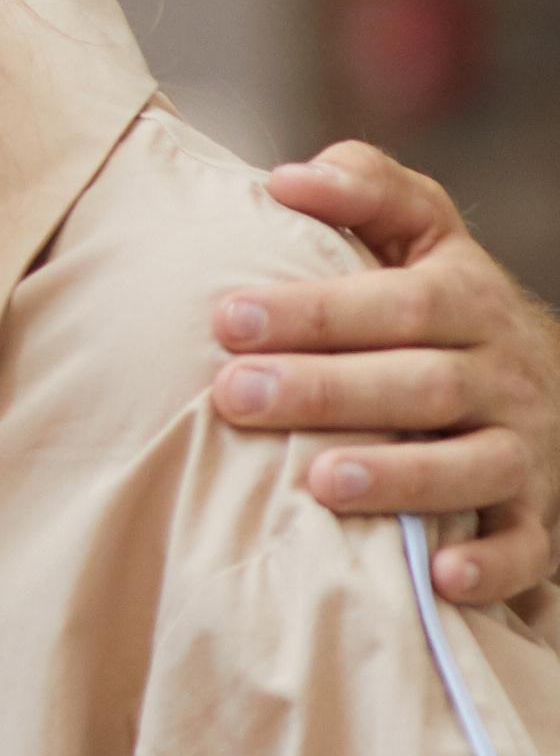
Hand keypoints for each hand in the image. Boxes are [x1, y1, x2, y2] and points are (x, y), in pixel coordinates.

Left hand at [234, 147, 554, 609]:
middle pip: (421, 384)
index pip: (398, 301)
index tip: (227, 317)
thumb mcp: (421, 233)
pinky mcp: (537, 517)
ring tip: (321, 483)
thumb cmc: (439, 306)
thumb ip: (367, 189)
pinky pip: (527, 548)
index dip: (316, 310)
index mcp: (467, 300)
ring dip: (401, 477)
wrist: (544, 383)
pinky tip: (437, 578)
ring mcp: (526, 448)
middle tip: (236, 397)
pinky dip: (490, 565)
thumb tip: (287, 178)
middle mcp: (504, 374)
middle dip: (327, 391)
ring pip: (473, 465)